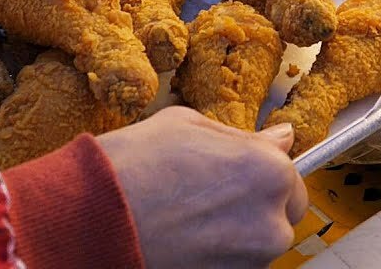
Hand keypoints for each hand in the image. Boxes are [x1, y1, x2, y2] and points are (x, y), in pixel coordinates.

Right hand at [97, 106, 307, 268]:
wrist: (90, 218)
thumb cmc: (133, 165)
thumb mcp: (188, 124)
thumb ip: (243, 135)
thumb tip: (282, 137)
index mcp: (269, 171)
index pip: (291, 176)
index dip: (261, 173)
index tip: (236, 175)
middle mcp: (271, 221)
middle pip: (282, 215)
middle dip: (256, 206)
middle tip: (210, 198)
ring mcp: (252, 260)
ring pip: (258, 244)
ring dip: (236, 233)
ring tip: (189, 220)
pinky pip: (235, 264)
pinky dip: (217, 255)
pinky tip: (184, 241)